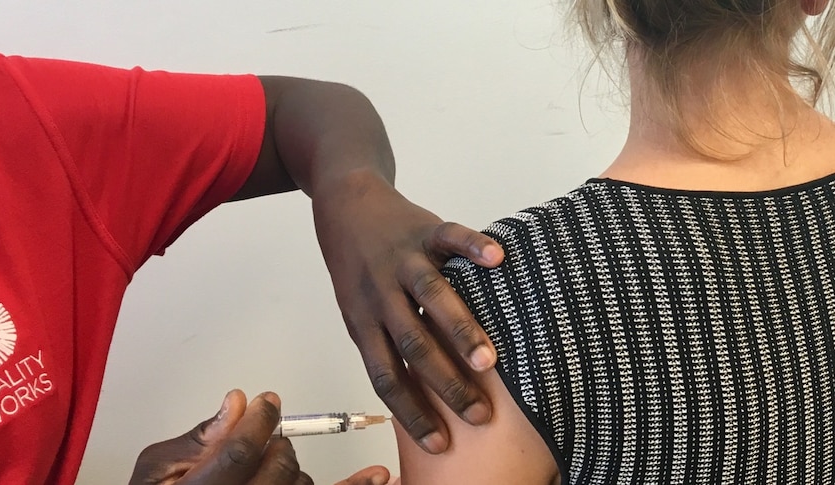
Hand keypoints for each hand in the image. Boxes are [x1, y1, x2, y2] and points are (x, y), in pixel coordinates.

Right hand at [129, 390, 389, 484]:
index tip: (266, 402)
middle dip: (275, 447)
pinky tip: (376, 477)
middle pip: (278, 466)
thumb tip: (236, 404)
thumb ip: (194, 439)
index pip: (241, 451)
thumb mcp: (158, 470)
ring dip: (293, 473)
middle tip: (263, 442)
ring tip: (270, 471)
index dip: (258, 420)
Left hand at [312, 172, 504, 454]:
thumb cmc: (355, 265)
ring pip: (431, 297)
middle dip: (446, 384)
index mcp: (363, 320)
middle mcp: (380, 294)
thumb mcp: (356, 308)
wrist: (343, 203)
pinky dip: (473, 246)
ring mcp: (401, 260)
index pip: (385, 376)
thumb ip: (384, 341)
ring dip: (460, 331)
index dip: (411, 412)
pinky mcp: (422, 229)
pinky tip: (497, 259)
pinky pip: (450, 236)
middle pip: (412, 346)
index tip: (440, 442)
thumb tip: (421, 387)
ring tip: (488, 360)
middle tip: (479, 413)